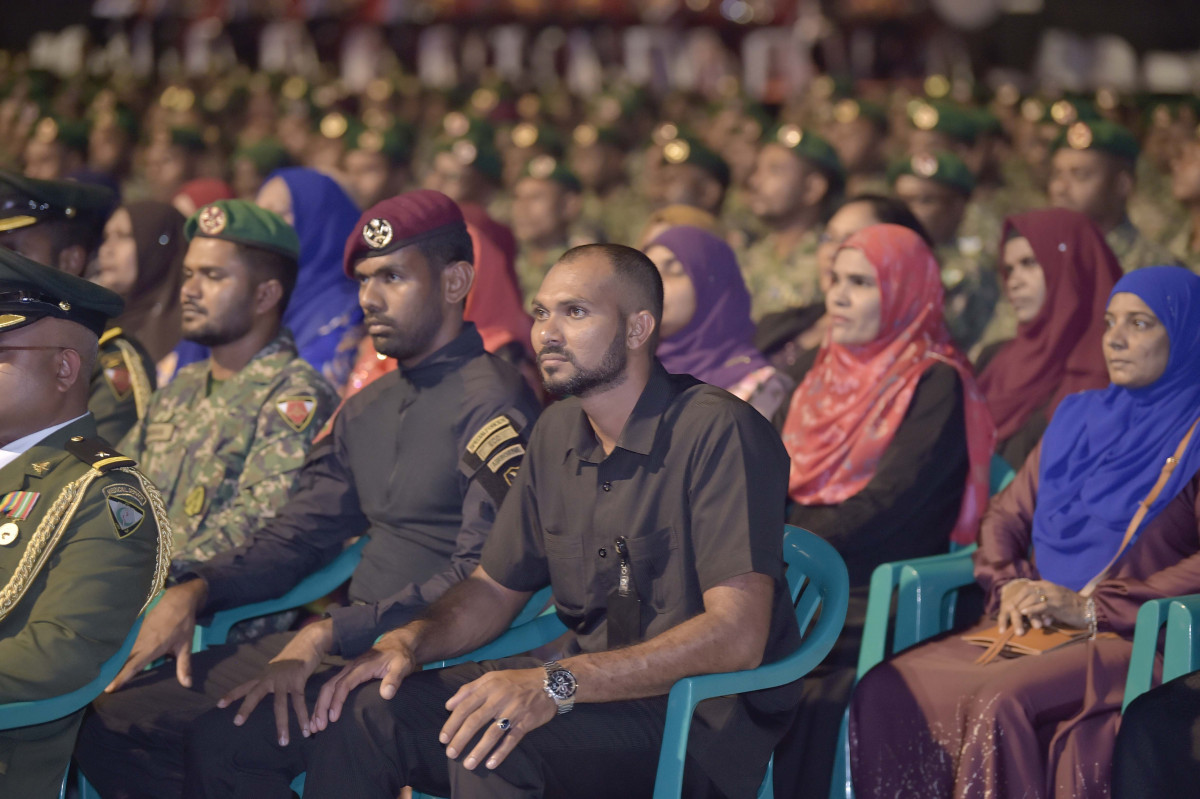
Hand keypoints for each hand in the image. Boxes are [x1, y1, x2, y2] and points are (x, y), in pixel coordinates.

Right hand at [106, 579, 206, 691]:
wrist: (178, 600)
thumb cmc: (183, 624)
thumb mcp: (186, 646)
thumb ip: (184, 666)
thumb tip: (187, 684)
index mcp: (152, 648)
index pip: (133, 666)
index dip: (121, 677)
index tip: (108, 689)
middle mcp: (140, 642)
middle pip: (121, 660)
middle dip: (110, 673)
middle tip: (96, 687)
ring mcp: (135, 633)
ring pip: (120, 650)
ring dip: (110, 662)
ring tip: (97, 674)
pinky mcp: (134, 627)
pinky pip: (122, 641)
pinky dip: (114, 650)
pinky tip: (106, 656)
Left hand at [217, 619, 332, 744]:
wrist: (309, 642)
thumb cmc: (294, 657)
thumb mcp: (278, 668)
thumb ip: (271, 679)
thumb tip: (267, 689)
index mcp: (265, 675)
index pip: (245, 686)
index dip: (232, 695)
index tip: (219, 705)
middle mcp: (271, 677)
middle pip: (254, 694)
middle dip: (246, 708)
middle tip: (237, 723)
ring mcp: (284, 679)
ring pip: (279, 704)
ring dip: (282, 725)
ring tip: (283, 742)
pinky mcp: (298, 680)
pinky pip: (299, 702)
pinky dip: (303, 717)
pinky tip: (306, 729)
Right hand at [309, 629, 419, 732]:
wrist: (396, 643)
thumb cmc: (400, 656)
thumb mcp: (402, 666)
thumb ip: (395, 679)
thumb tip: (386, 694)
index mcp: (362, 667)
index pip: (344, 684)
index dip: (337, 701)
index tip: (333, 718)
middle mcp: (351, 668)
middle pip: (330, 687)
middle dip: (322, 706)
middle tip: (318, 726)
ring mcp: (348, 671)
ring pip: (328, 687)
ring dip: (320, 706)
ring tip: (314, 725)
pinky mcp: (348, 675)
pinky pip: (332, 687)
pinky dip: (324, 701)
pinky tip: (321, 714)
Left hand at [439, 668, 556, 771]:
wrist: (549, 683)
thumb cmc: (516, 680)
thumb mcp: (491, 677)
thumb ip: (469, 689)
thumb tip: (448, 705)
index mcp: (489, 686)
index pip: (465, 706)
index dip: (452, 723)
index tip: (443, 738)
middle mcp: (500, 698)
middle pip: (476, 721)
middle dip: (461, 739)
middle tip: (450, 753)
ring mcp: (514, 711)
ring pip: (493, 733)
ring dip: (479, 750)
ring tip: (468, 764)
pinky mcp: (526, 722)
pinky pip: (512, 740)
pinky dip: (501, 753)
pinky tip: (491, 764)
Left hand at [997, 579, 1087, 634]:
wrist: (1088, 610)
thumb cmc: (1070, 608)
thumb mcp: (1054, 602)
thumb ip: (1042, 603)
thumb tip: (1028, 610)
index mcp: (1047, 585)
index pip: (1028, 586)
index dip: (1017, 594)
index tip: (1009, 601)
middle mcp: (1049, 588)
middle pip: (1027, 590)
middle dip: (1016, 599)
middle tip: (1008, 607)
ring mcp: (1054, 595)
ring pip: (1032, 597)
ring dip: (1021, 604)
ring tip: (1014, 611)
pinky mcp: (1058, 604)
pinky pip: (1041, 605)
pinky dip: (1031, 609)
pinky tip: (1024, 612)